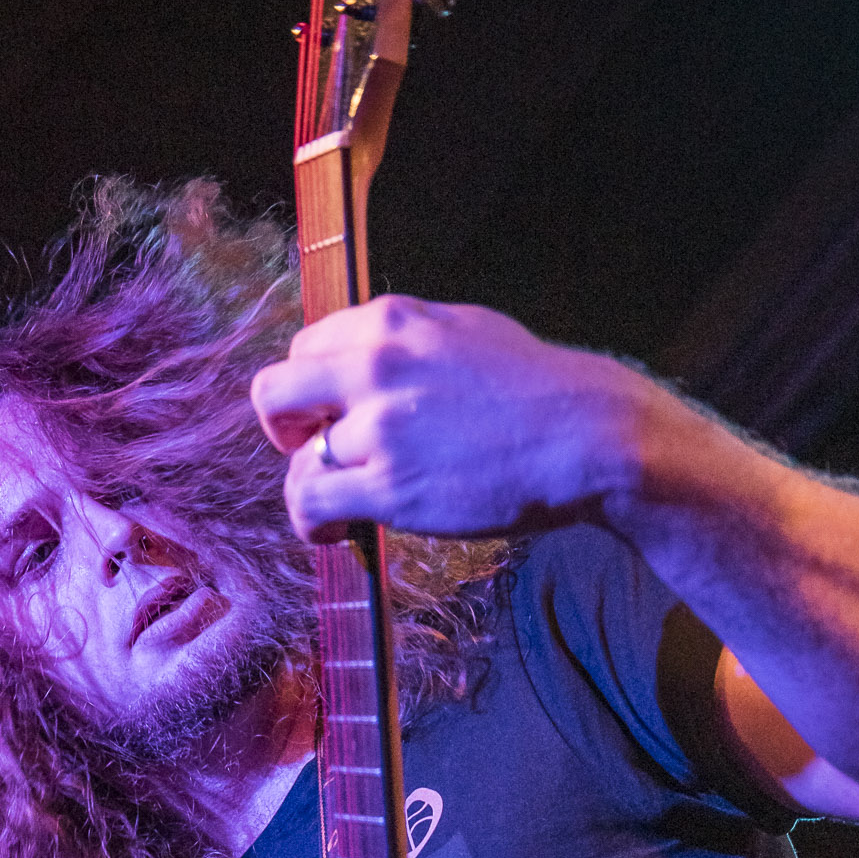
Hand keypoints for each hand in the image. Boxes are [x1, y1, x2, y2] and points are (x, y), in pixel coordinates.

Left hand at [250, 295, 638, 542]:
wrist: (584, 434)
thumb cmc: (534, 389)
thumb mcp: (463, 330)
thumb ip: (406, 340)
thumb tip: (370, 356)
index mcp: (392, 323)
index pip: (306, 348)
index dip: (308, 389)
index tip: (327, 417)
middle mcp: (376, 365)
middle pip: (274, 392)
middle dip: (284, 430)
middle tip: (312, 455)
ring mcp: (380, 426)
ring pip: (296, 459)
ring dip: (308, 488)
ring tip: (337, 510)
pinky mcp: (390, 484)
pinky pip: (312, 503)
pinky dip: (312, 524)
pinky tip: (334, 534)